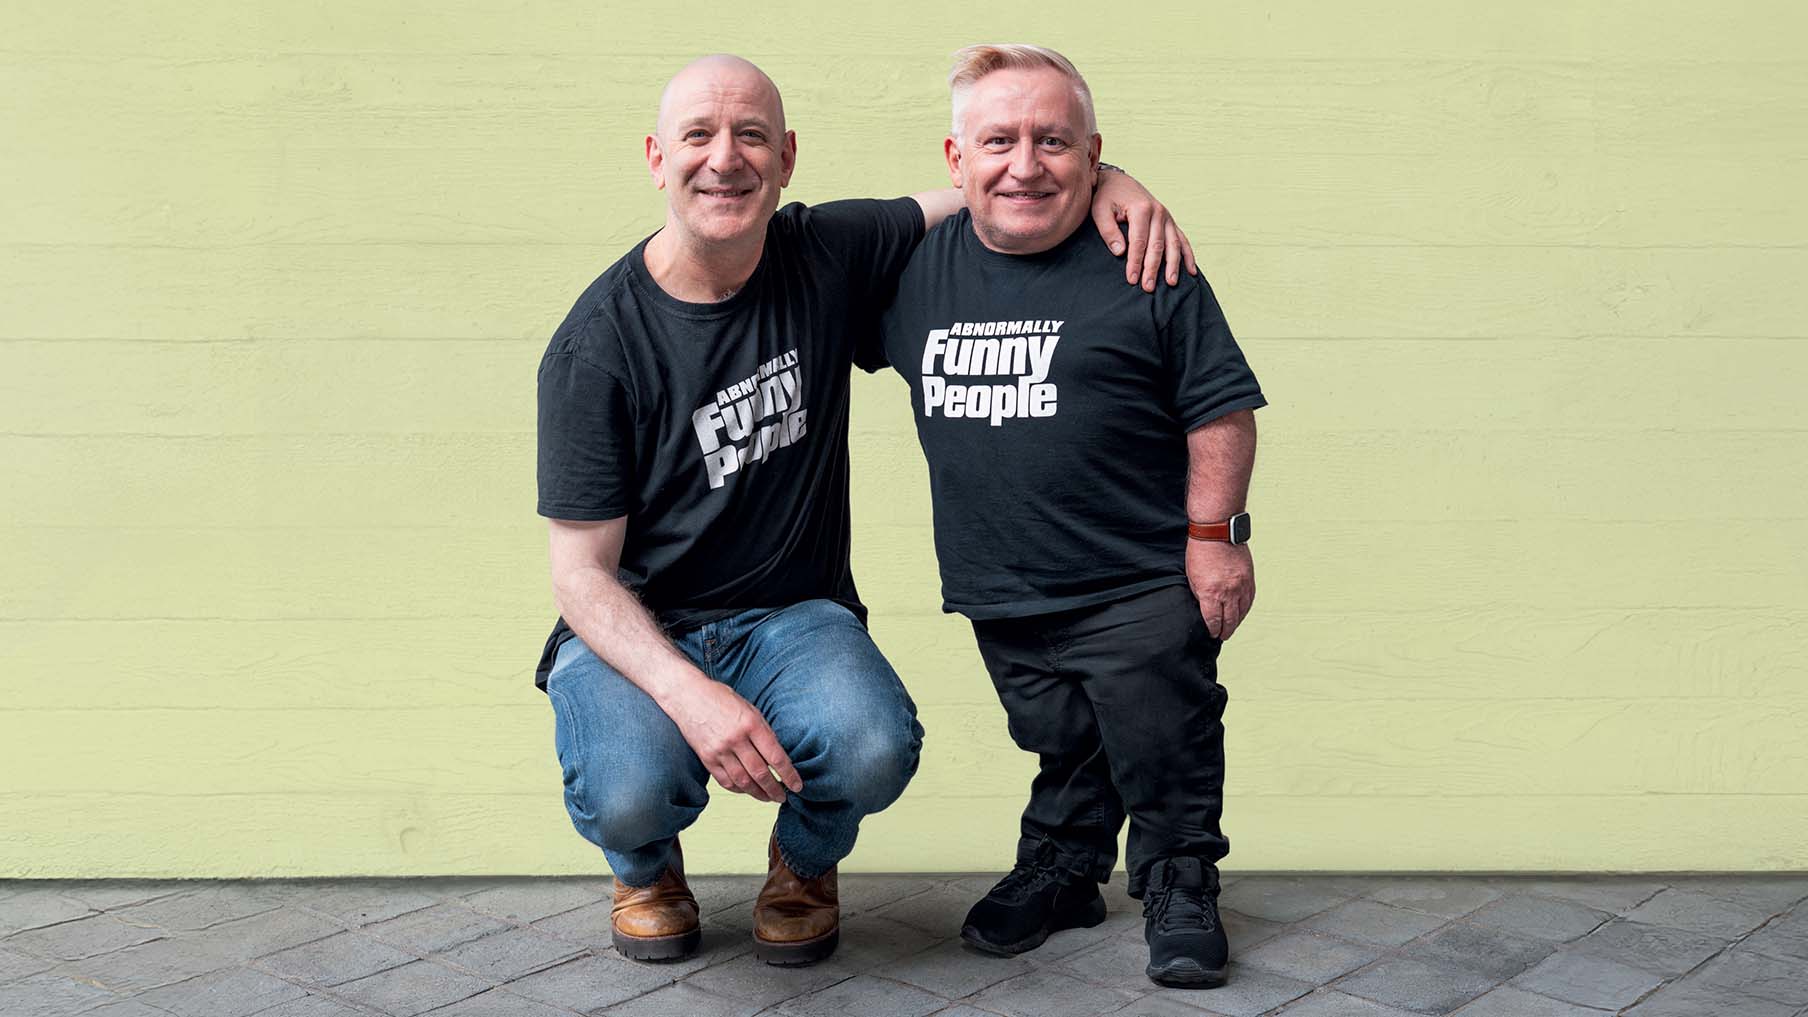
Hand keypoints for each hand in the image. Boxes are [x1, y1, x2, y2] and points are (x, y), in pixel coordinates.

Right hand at [663, 679, 801, 802]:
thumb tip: (778, 755)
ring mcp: (719, 751)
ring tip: (768, 797)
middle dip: (775, 789)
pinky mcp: (706, 758)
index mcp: (751, 724)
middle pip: (760, 773)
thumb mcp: (749, 708)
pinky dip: (739, 789)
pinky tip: (748, 790)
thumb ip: (763, 731)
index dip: (788, 775)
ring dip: (758, 793)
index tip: (797, 785)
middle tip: (783, 797)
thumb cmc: (721, 698)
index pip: (775, 757)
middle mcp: (735, 739)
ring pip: (743, 782)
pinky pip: (725, 781)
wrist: (687, 696)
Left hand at [1090, 170, 1198, 291]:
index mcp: (1142, 209)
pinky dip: (1187, 255)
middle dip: (1153, 269)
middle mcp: (1158, 212)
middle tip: (1148, 288)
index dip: (1135, 262)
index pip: (1139, 242)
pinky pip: (1182, 239)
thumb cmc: (1106, 197)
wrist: (1117, 181)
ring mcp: (1167, 217)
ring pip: (1173, 244)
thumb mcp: (1100, 210)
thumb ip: (1108, 230)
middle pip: (1157, 246)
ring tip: (1171, 283)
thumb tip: (1119, 252)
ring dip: (1173, 265)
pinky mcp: (1170, 221)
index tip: (1132, 279)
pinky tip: (1190, 271)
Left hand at [1185, 539, 1254, 639]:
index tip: (1211, 634)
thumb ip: (1200, 595)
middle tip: (1222, 637)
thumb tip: (1205, 609)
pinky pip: (1250, 600)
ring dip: (1236, 622)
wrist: (1218, 532)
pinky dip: (1245, 609)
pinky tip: (1241, 613)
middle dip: (1225, 631)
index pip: (1213, 620)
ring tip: (1231, 628)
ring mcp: (1241, 586)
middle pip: (1230, 620)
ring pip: (1242, 612)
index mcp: (1211, 593)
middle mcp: (1229, 592)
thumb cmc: (1200, 552)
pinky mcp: (1249, 579)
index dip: (1213, 630)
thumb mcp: (1192, 578)